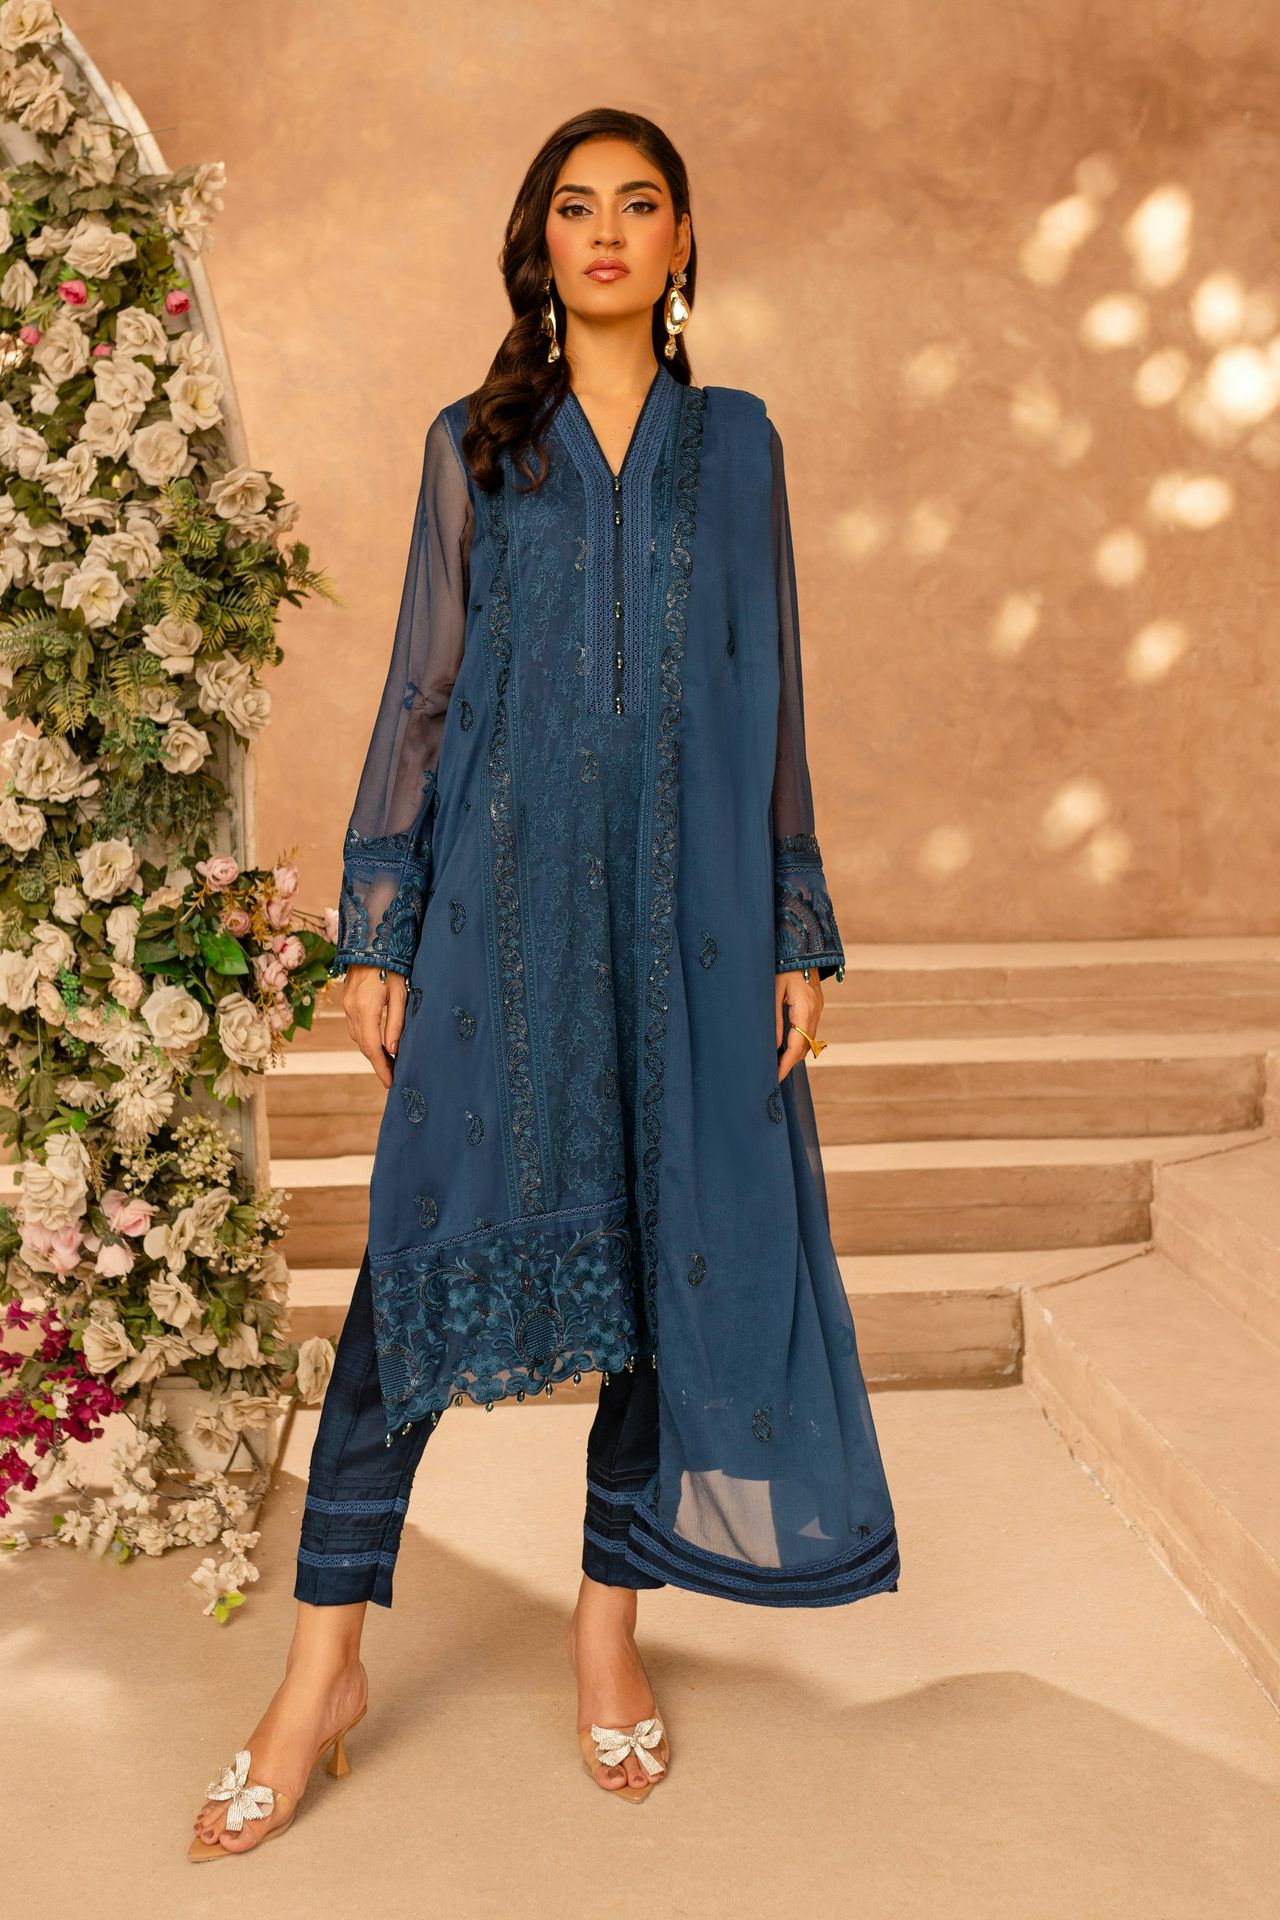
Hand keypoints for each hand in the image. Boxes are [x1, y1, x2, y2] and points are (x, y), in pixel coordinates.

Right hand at [341, 965, 406, 1088]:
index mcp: (366, 1008)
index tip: (391, 1082)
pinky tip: (379, 1043)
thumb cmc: (391, 966)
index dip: (381, 1067)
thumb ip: (396, 1023)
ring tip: (389, 1063)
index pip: (372, 1048)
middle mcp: (352, 1010)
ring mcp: (347, 1006)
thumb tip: (393, 1051)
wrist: (370, 943)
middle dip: (378, 1063)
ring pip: (358, 1038)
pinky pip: (356, 1027)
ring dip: (372, 1052)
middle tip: (393, 1077)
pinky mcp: (347, 1002)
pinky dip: (366, 1039)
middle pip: (364, 1046)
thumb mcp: (400, 994)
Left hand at [776, 967, 822, 1082]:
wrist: (800, 946)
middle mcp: (816, 1011)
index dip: (786, 1064)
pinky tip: (784, 1046)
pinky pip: (809, 1030)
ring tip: (776, 1064)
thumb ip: (773, 1020)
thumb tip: (773, 1047)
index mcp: (805, 1007)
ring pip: (809, 1040)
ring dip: (794, 1053)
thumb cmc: (781, 965)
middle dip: (789, 1062)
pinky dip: (798, 1042)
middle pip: (805, 1046)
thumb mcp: (771, 991)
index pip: (796, 1045)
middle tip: (772, 1075)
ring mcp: (819, 1008)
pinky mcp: (816, 1006)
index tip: (775, 1078)